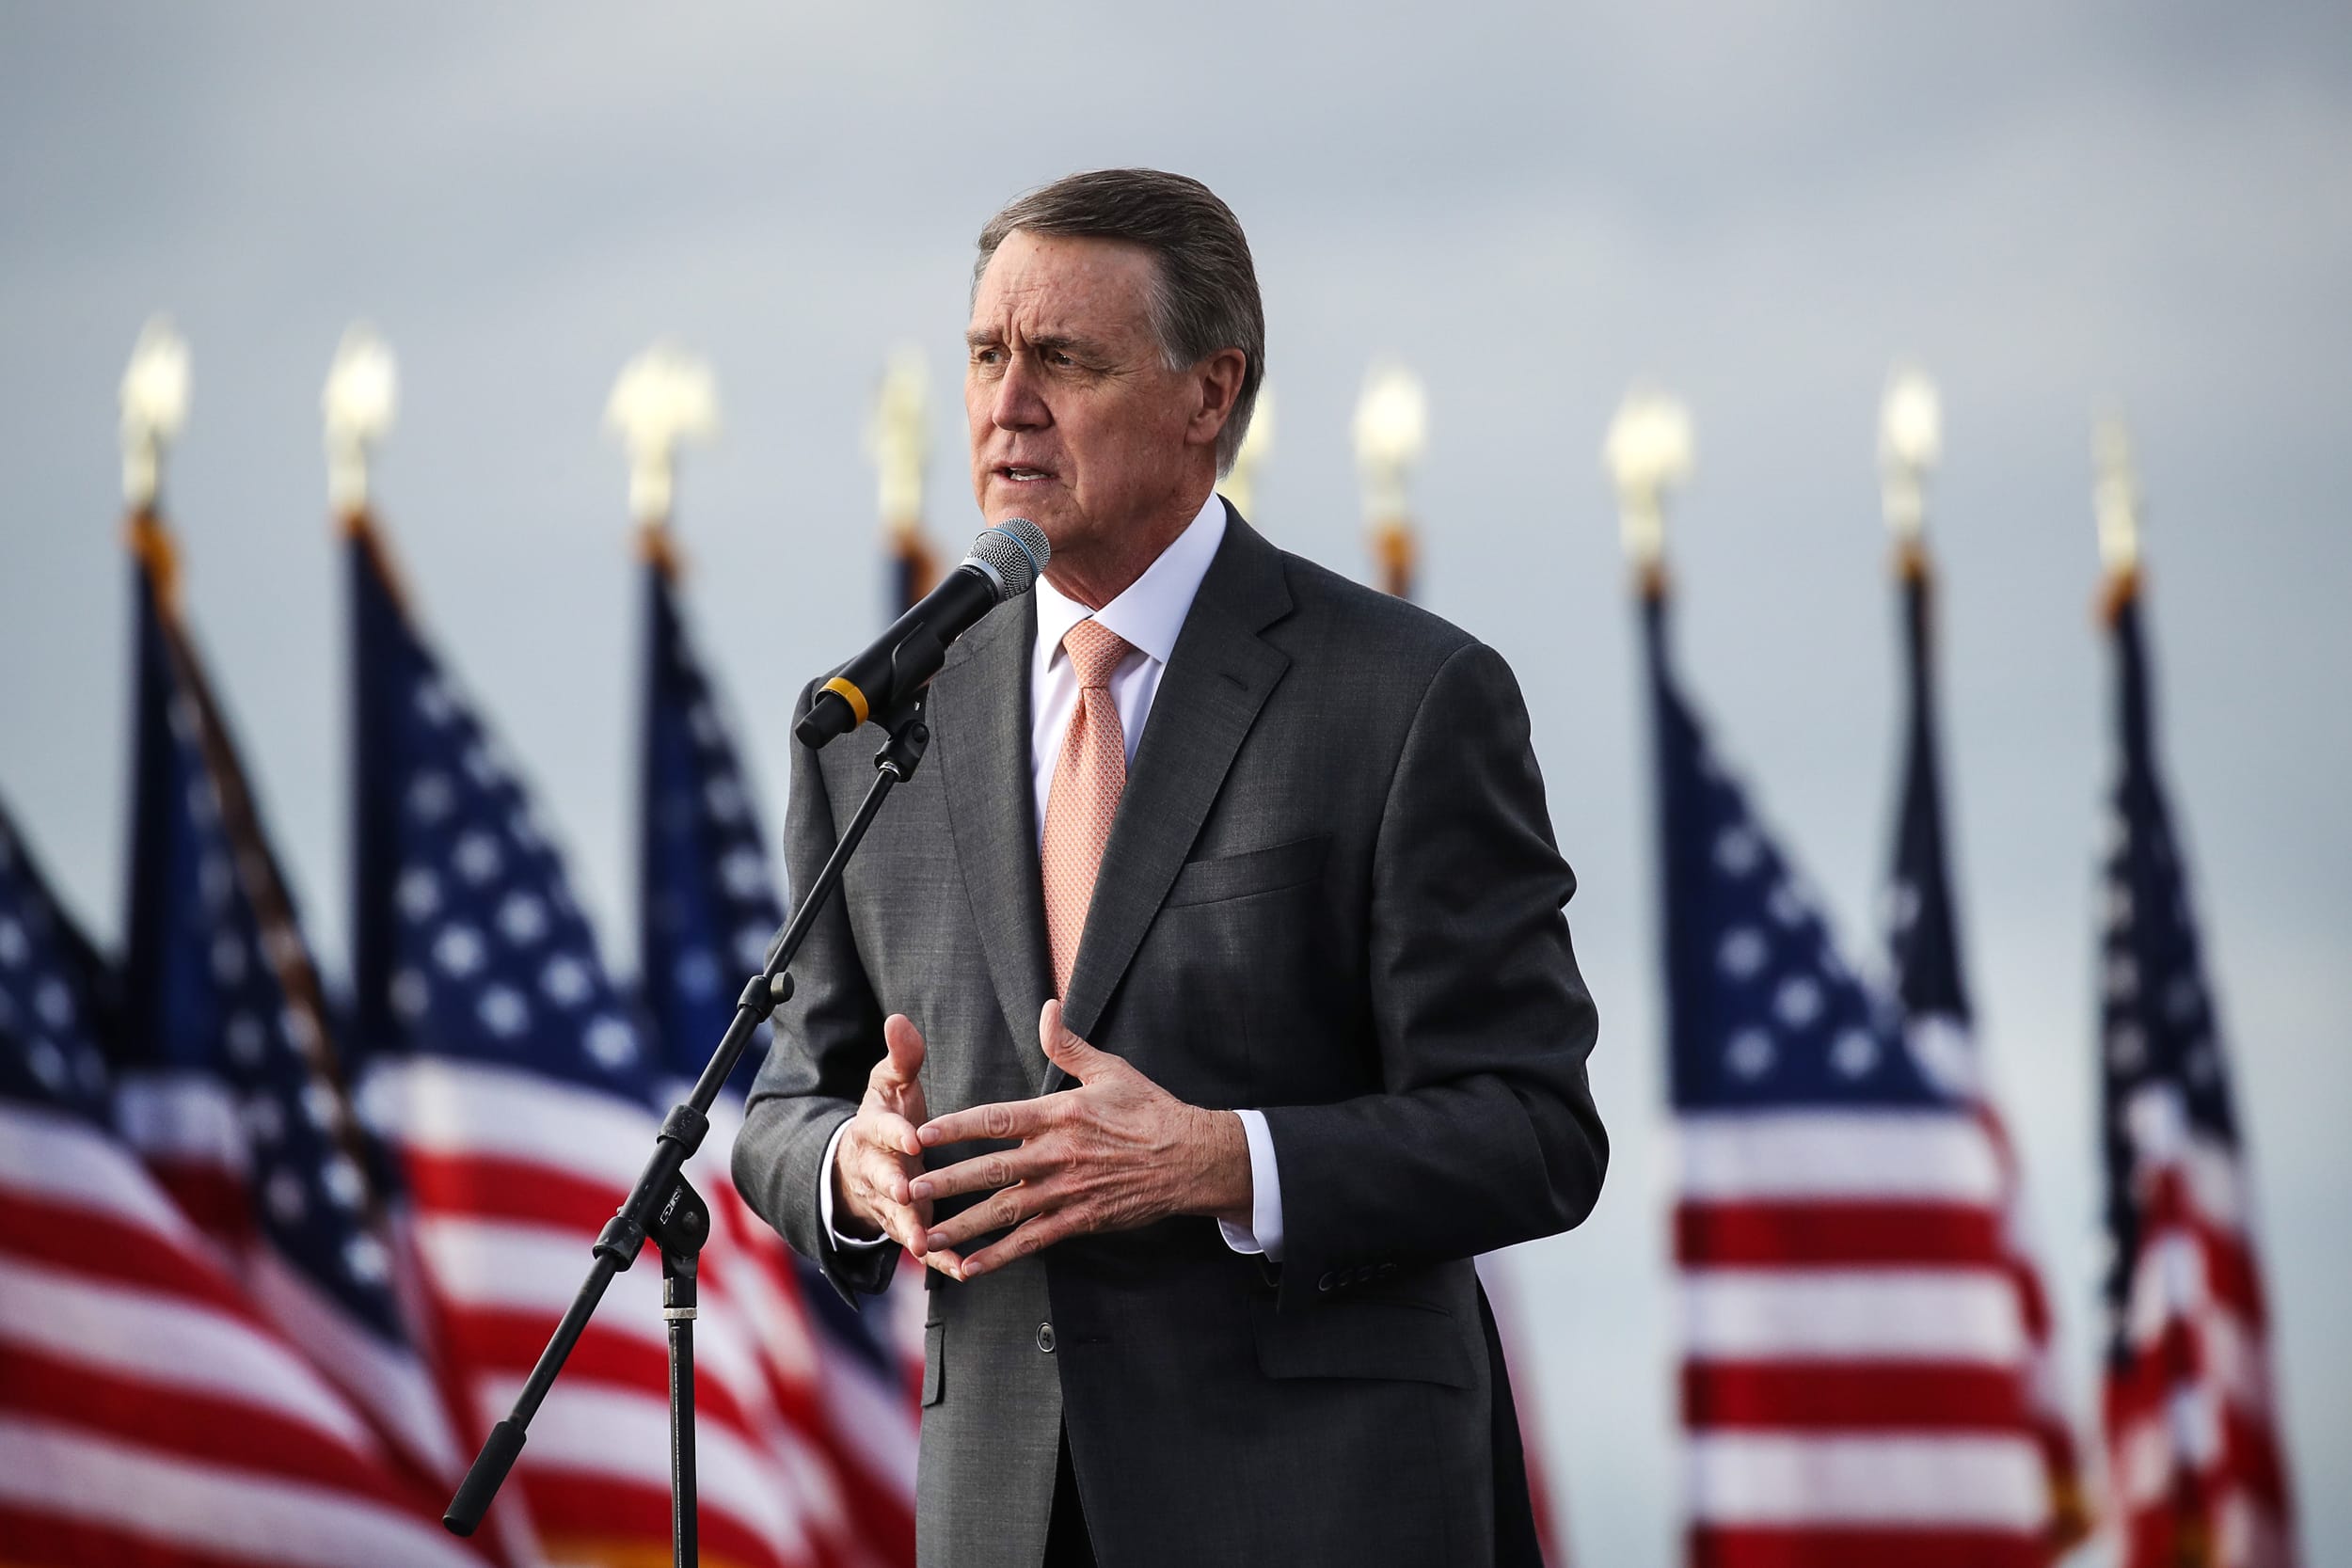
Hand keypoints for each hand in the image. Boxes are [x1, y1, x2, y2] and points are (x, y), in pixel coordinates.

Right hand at [831, 1013, 933, 1256]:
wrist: (862, 1166)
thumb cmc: (888, 1118)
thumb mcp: (890, 1084)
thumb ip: (900, 1057)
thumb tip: (899, 1019)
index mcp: (873, 1131)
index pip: (882, 1131)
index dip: (895, 1134)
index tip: (913, 1136)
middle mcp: (876, 1171)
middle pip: (881, 1180)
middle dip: (893, 1187)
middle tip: (908, 1192)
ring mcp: (889, 1204)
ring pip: (897, 1219)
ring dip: (911, 1230)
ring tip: (926, 1243)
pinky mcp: (907, 1227)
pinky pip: (923, 1245)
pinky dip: (941, 1259)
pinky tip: (961, 1268)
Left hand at [909, 999, 1250, 1279]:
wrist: (1191, 1157)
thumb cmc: (1149, 1109)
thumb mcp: (1110, 1069)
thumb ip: (1068, 1045)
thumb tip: (1047, 1007)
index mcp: (1059, 1114)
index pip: (997, 1119)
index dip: (957, 1126)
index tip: (921, 1133)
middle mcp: (1057, 1154)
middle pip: (991, 1169)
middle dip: (946, 1181)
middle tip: (907, 1189)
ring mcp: (1068, 1190)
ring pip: (1005, 1210)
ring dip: (964, 1225)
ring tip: (927, 1237)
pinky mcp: (1080, 1219)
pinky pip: (1033, 1240)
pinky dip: (1000, 1255)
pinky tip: (970, 1267)